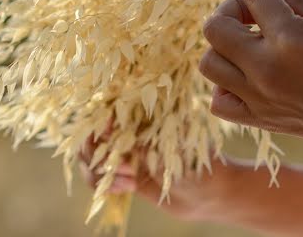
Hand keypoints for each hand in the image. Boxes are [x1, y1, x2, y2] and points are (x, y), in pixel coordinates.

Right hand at [76, 115, 234, 221]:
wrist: (212, 193)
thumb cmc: (200, 162)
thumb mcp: (174, 149)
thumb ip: (146, 143)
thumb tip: (117, 132)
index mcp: (142, 117)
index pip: (106, 109)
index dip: (99, 120)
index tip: (107, 131)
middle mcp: (129, 132)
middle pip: (90, 135)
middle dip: (97, 152)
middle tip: (125, 167)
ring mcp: (125, 154)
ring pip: (90, 158)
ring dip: (99, 172)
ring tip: (129, 181)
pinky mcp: (124, 176)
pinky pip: (98, 178)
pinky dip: (101, 185)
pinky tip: (125, 189)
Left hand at [197, 0, 302, 152]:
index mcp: (290, 39)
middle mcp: (266, 68)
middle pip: (215, 27)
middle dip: (231, 8)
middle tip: (255, 11)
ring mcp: (258, 98)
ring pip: (209, 63)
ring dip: (223, 45)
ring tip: (250, 42)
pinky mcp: (259, 120)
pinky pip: (218, 101)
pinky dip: (225, 85)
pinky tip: (248, 75)